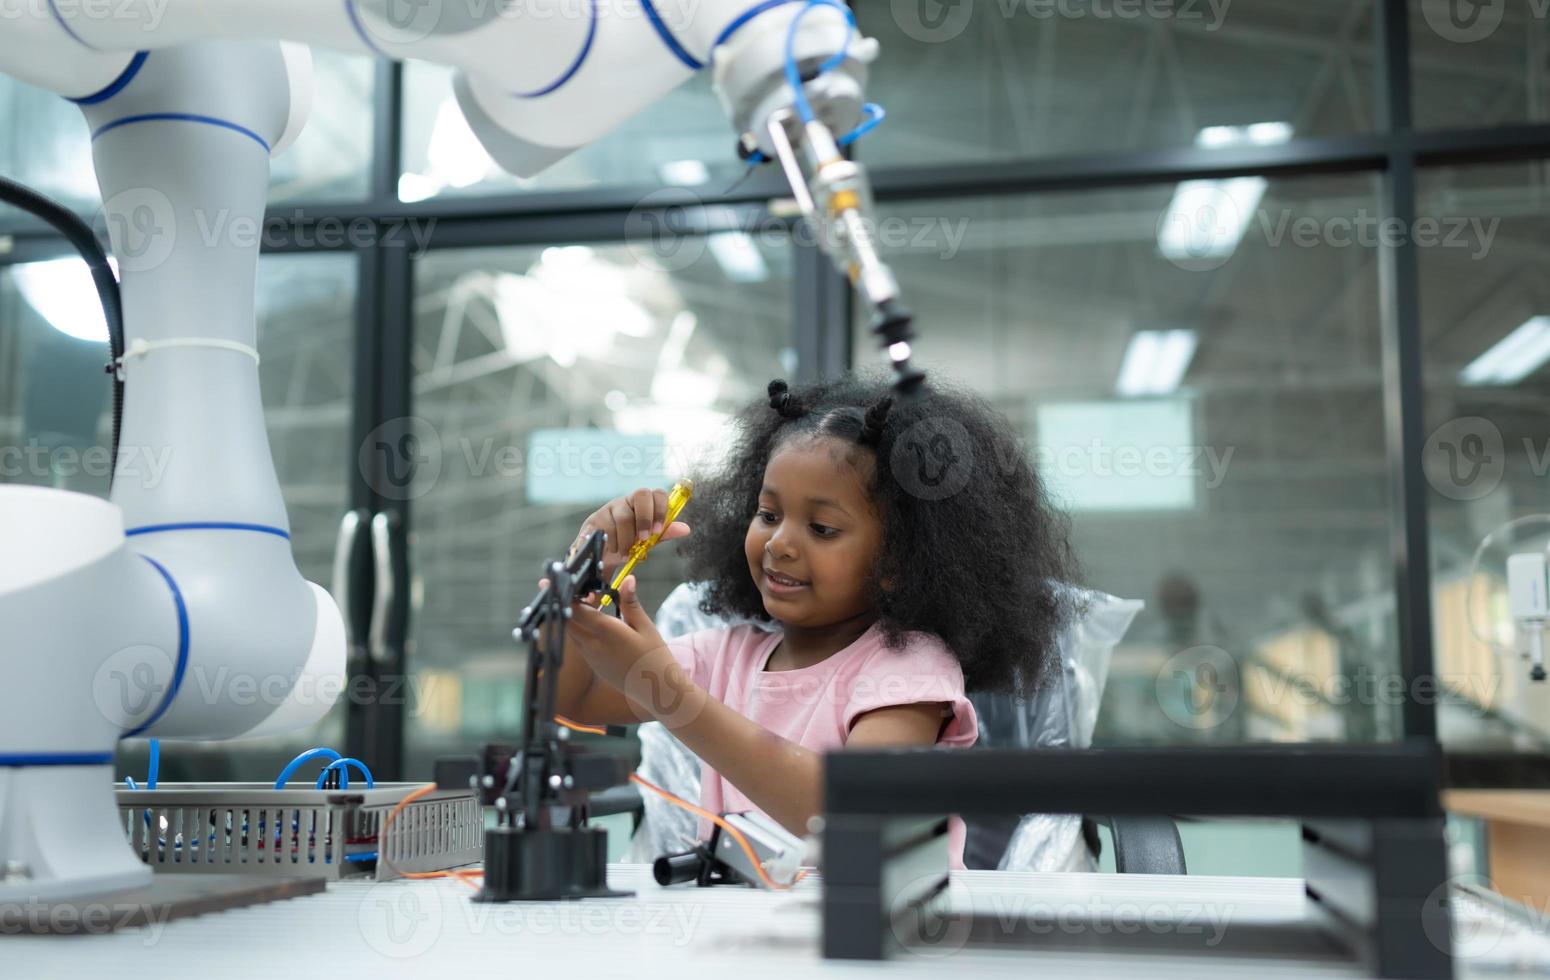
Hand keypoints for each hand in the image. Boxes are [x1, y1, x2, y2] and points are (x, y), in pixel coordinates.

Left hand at [566, 576, 670, 690]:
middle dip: (563, 606)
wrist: (657, 689)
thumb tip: (628, 579)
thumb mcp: (646, 626)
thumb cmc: (655, 656)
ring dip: (573, 619)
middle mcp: (593, 646)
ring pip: (572, 634)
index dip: (567, 596)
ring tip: (584, 603)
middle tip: (566, 591)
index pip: (577, 610)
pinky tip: (593, 624)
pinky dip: (581, 632)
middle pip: (567, 623)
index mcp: (606, 632)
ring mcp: (591, 658)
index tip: (561, 583)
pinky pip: (581, 645)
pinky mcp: (594, 666)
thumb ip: (631, 603)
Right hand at [570, 487, 690, 572]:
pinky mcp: (595, 518)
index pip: (658, 494)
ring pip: (624, 516)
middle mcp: (628, 500)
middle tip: (643, 540)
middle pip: (641, 494)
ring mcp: (611, 507)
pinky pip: (606, 527)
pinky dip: (613, 543)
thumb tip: (686, 529)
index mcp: (644, 504)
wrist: (602, 557)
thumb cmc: (628, 543)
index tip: (658, 531)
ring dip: (628, 539)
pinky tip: (614, 550)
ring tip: (627, 553)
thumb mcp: (648, 540)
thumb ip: (665, 533)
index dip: (661, 510)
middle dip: (645, 518)